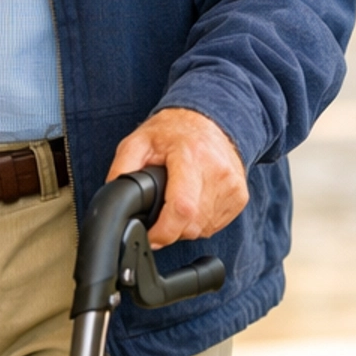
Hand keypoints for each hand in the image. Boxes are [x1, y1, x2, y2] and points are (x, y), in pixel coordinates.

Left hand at [106, 107, 247, 248]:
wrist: (210, 119)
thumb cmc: (173, 131)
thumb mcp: (138, 141)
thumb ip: (122, 170)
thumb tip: (115, 202)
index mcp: (190, 155)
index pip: (182, 207)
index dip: (163, 231)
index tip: (150, 236)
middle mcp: (216, 170)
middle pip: (191, 224)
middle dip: (170, 228)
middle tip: (161, 209)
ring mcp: (232, 185)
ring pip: (203, 229)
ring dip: (185, 225)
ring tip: (178, 199)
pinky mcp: (240, 196)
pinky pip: (215, 225)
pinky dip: (200, 221)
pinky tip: (194, 200)